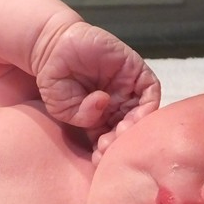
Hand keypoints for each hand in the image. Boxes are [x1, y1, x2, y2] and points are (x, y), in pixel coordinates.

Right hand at [34, 21, 159, 151]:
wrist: (53, 46)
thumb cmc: (56, 78)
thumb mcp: (62, 107)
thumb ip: (82, 116)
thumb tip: (102, 102)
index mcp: (103, 117)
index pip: (114, 139)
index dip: (111, 151)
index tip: (100, 157)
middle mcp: (119, 104)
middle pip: (131, 128)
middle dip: (123, 141)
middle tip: (110, 145)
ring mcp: (128, 87)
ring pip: (143, 112)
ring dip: (137, 126)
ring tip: (121, 131)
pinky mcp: (134, 69)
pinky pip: (150, 89)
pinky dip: (148, 105)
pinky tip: (136, 115)